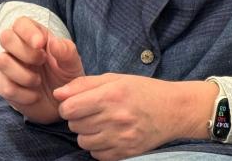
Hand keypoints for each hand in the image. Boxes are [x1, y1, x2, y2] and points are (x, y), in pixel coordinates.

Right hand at [0, 16, 84, 123]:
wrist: (61, 103)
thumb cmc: (66, 76)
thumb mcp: (72, 63)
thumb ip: (66, 51)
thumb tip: (53, 42)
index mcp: (34, 36)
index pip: (21, 23)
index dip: (27, 31)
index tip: (40, 44)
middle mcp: (18, 48)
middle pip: (5, 37)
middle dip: (24, 51)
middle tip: (42, 61)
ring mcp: (9, 67)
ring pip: (1, 61)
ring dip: (22, 74)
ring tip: (38, 81)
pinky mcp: (5, 86)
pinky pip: (4, 86)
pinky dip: (22, 93)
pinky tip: (34, 96)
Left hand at [55, 74, 217, 160]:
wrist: (173, 110)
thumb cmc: (142, 90)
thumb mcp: (115, 79)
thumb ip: (84, 84)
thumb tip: (58, 93)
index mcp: (111, 95)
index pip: (70, 108)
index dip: (67, 105)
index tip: (75, 103)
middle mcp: (115, 117)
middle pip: (74, 125)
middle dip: (78, 118)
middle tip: (93, 111)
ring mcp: (121, 138)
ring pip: (83, 141)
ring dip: (87, 133)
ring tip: (102, 123)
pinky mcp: (125, 153)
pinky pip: (96, 155)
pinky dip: (99, 147)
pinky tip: (110, 135)